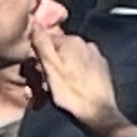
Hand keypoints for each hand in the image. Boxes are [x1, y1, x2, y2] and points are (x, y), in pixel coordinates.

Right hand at [27, 11, 122, 132]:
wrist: (98, 113)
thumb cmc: (71, 93)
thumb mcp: (50, 68)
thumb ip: (42, 44)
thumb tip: (34, 23)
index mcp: (72, 41)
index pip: (45, 40)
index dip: (36, 55)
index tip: (34, 71)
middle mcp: (87, 44)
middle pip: (59, 50)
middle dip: (49, 63)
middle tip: (44, 83)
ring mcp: (96, 56)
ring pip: (70, 58)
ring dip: (61, 70)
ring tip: (57, 88)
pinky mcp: (102, 68)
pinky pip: (82, 67)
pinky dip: (74, 74)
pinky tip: (71, 88)